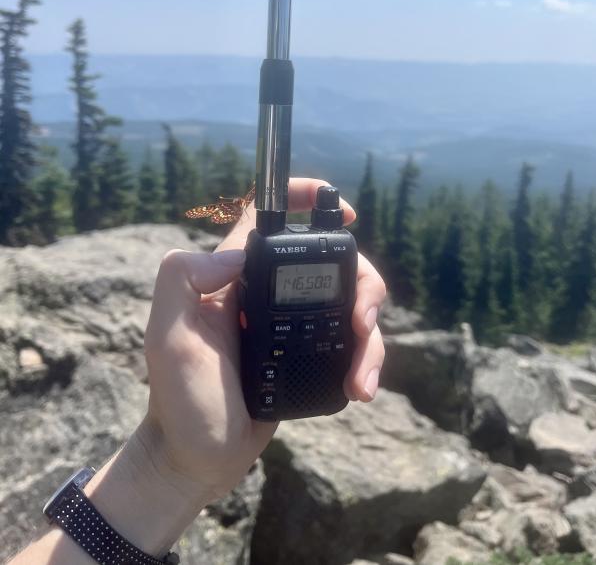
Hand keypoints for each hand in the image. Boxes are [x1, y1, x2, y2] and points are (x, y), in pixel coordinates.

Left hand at [141, 178, 386, 501]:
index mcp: (236, 275)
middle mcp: (269, 293)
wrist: (198, 458)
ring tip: (361, 376)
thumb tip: (237, 254)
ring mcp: (294, 325)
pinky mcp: (312, 357)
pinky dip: (365, 360)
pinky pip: (352, 343)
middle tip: (361, 320)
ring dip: (370, 333)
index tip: (343, 210)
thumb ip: (184, 280)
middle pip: (334, 261)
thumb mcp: (167, 335)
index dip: (305, 196)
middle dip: (363, 284)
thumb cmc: (179, 398)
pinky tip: (360, 388)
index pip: (269, 215)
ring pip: (352, 303)